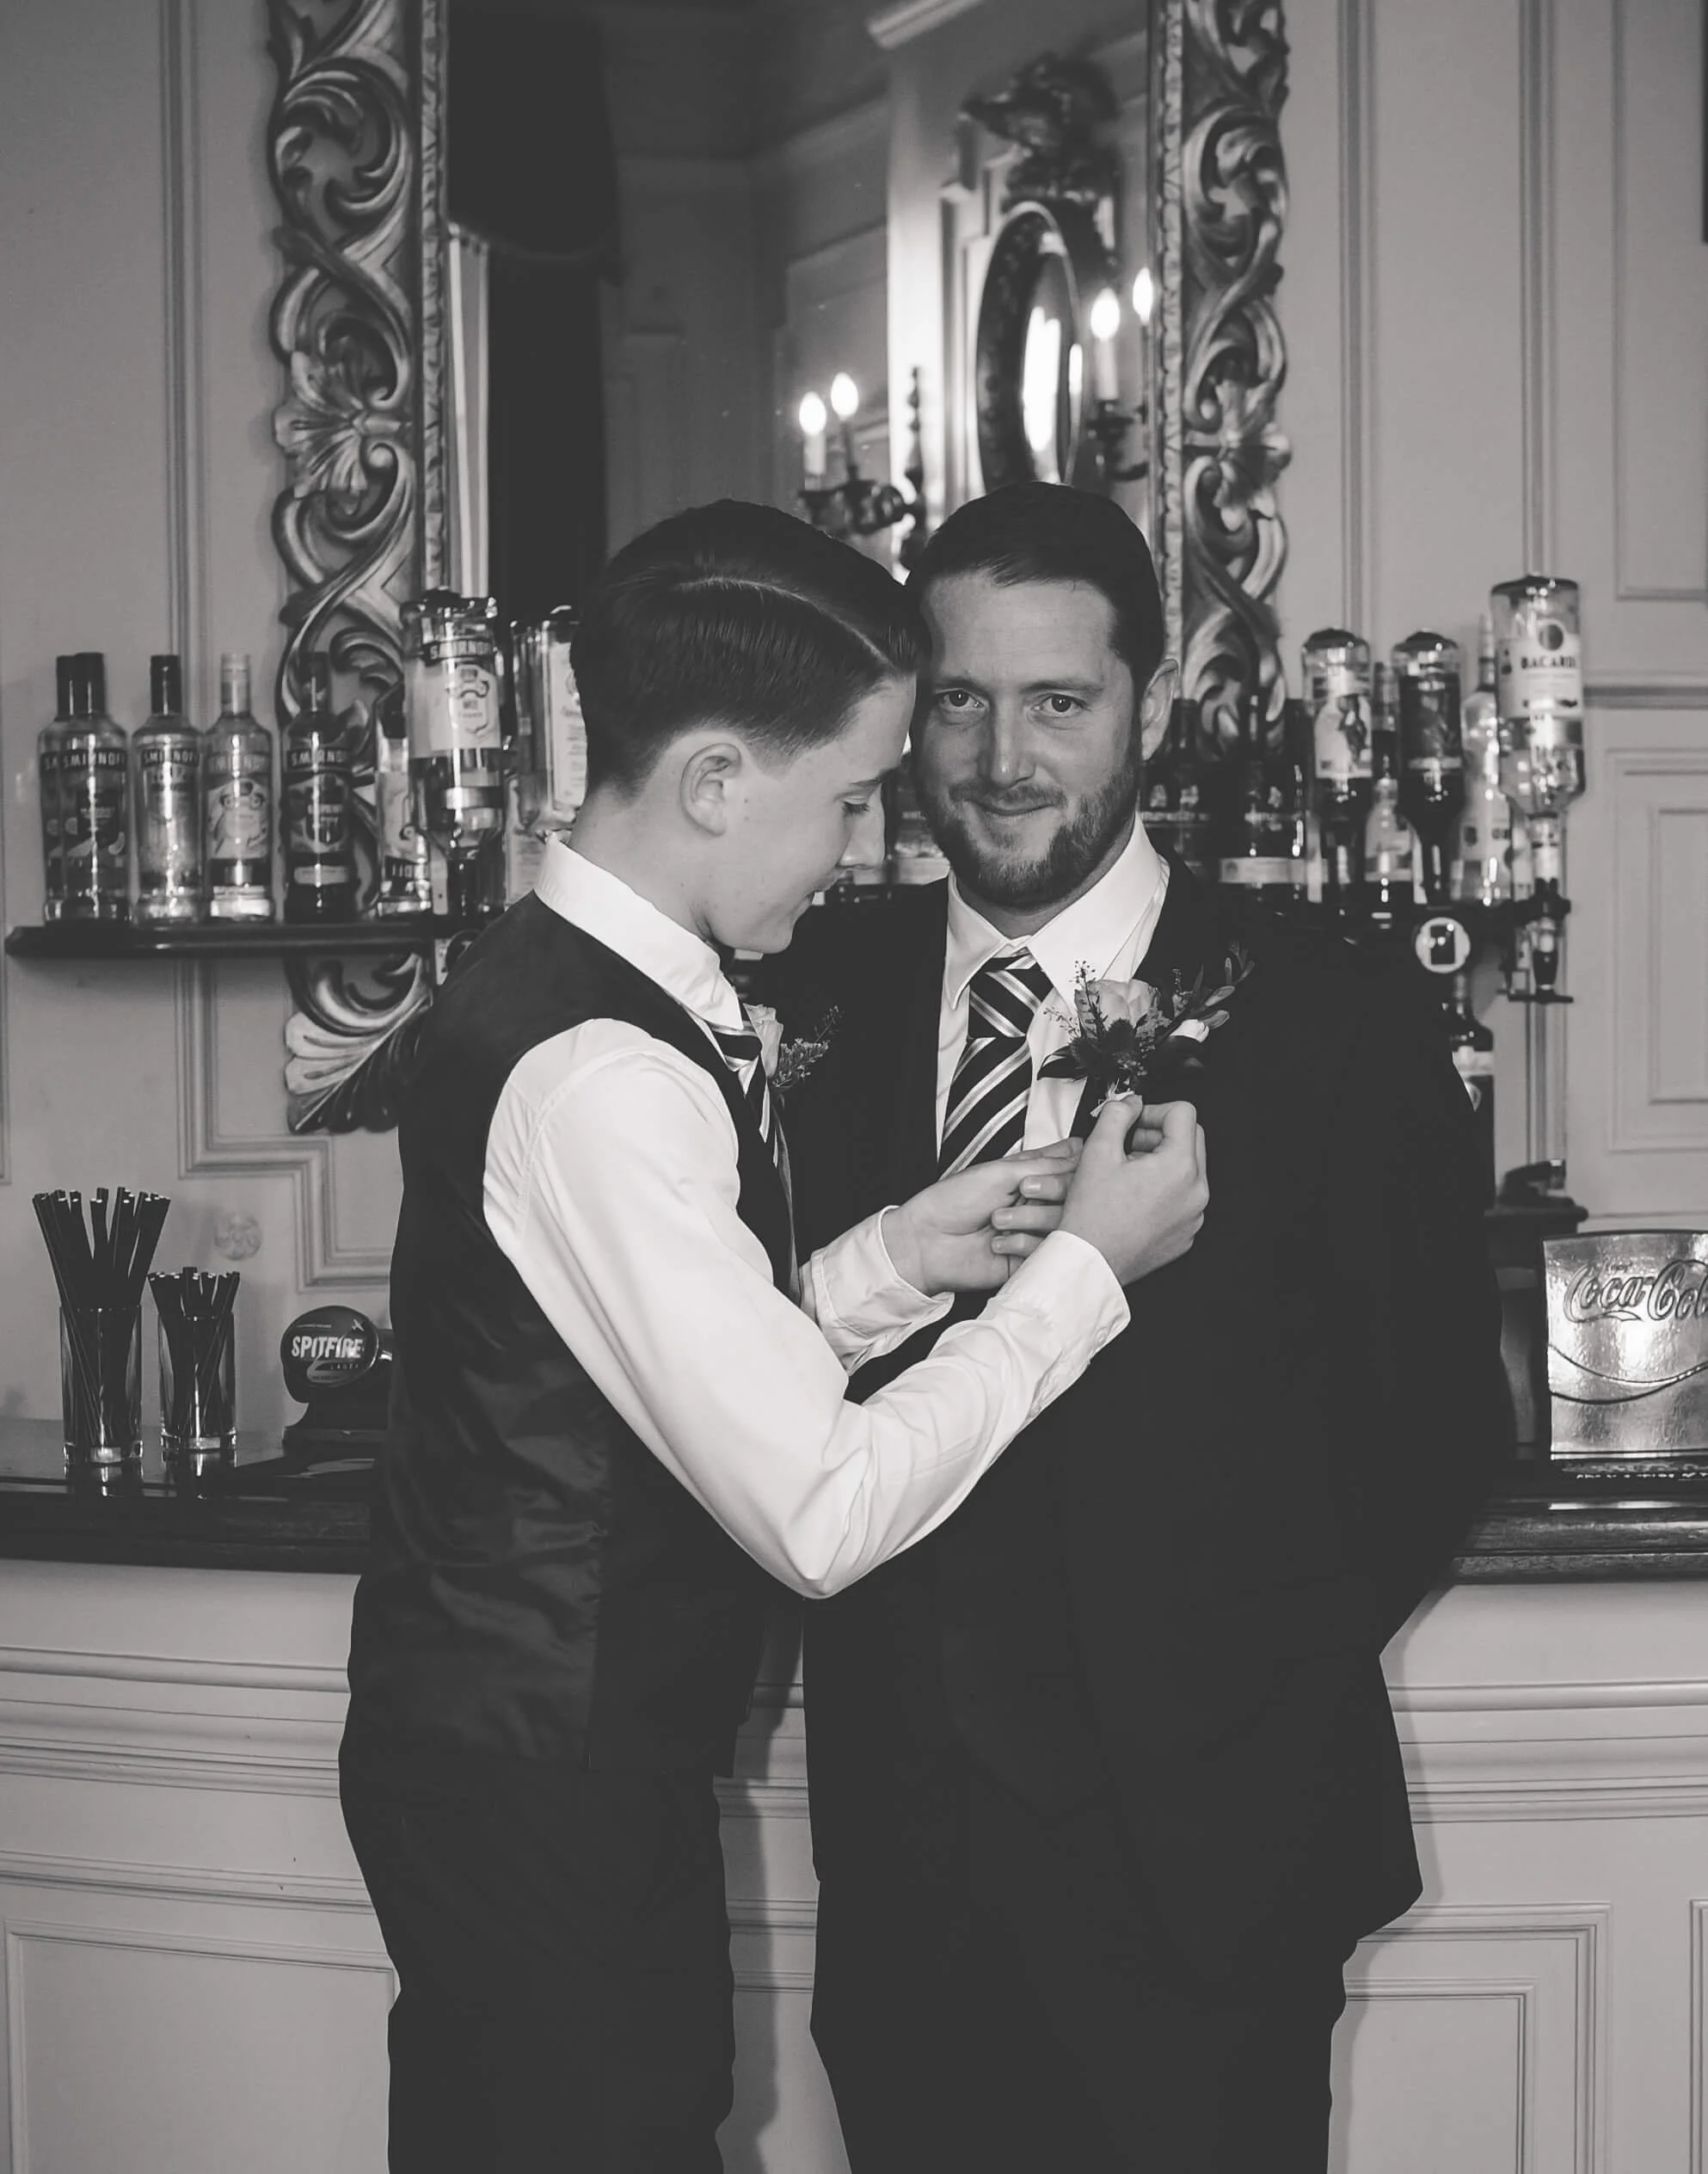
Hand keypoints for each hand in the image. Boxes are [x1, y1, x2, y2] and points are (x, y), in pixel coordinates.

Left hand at [884, 1142, 1081, 1295]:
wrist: (927, 1242)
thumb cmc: (954, 1201)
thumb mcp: (1001, 1172)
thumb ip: (1046, 1166)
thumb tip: (1082, 1155)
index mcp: (1031, 1177)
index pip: (1071, 1169)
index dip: (1075, 1169)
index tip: (1069, 1168)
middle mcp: (1037, 1204)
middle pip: (1075, 1198)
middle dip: (1052, 1193)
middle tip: (1026, 1191)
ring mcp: (1034, 1232)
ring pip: (1063, 1226)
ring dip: (1031, 1219)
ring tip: (998, 1220)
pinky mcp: (1029, 1260)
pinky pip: (1046, 1253)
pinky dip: (1023, 1244)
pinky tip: (998, 1242)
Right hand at [1058, 1098, 1207, 1285]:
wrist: (1090, 1262)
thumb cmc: (1092, 1218)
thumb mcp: (1098, 1152)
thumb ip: (1117, 1115)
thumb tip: (1129, 1104)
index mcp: (1179, 1167)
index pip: (1182, 1114)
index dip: (1154, 1110)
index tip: (1135, 1120)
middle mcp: (1195, 1192)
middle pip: (1189, 1139)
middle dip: (1159, 1134)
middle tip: (1129, 1144)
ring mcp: (1193, 1215)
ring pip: (1186, 1170)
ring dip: (1161, 1162)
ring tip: (1127, 1173)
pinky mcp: (1185, 1233)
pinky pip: (1182, 1199)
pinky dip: (1163, 1191)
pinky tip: (1134, 1198)